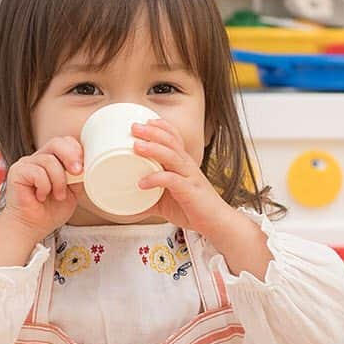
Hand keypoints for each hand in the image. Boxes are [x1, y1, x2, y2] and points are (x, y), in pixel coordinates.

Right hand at [0, 136, 82, 243]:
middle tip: (77, 173)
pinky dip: (45, 186)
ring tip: (58, 196)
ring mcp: (26, 163)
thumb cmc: (49, 212)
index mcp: (51, 160)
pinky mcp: (17, 172)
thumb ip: (77, 177)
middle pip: (57, 143)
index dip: (77, 151)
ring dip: (59, 181)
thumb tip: (87, 165)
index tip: (83, 168)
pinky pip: (38, 172)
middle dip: (71, 156)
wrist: (31, 228)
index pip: (65, 142)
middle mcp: (38, 159)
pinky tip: (41, 196)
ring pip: (50, 161)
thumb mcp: (72, 192)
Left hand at [132, 120, 230, 236]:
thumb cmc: (193, 208)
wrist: (216, 223)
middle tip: (134, 127)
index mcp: (183, 164)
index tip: (145, 121)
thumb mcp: (167, 200)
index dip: (161, 127)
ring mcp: (189, 177)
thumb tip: (128, 202)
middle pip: (171, 142)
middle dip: (152, 132)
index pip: (175, 138)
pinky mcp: (189, 191)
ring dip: (153, 149)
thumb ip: (149, 197)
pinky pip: (172, 180)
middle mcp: (187, 166)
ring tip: (136, 146)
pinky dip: (156, 179)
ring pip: (172, 156)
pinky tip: (142, 183)